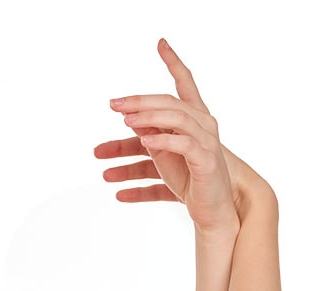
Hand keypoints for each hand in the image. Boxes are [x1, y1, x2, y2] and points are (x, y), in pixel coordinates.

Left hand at [95, 39, 252, 231]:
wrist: (214, 210)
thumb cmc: (190, 183)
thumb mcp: (164, 160)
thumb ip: (150, 143)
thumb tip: (132, 128)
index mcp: (193, 119)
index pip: (184, 84)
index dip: (174, 63)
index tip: (161, 44)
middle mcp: (202, 124)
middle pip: (169, 103)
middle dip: (140, 102)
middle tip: (114, 104)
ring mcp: (205, 141)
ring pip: (176, 119)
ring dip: (149, 118)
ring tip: (125, 121)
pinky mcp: (205, 161)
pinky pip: (183, 145)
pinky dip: (163, 141)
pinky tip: (144, 140)